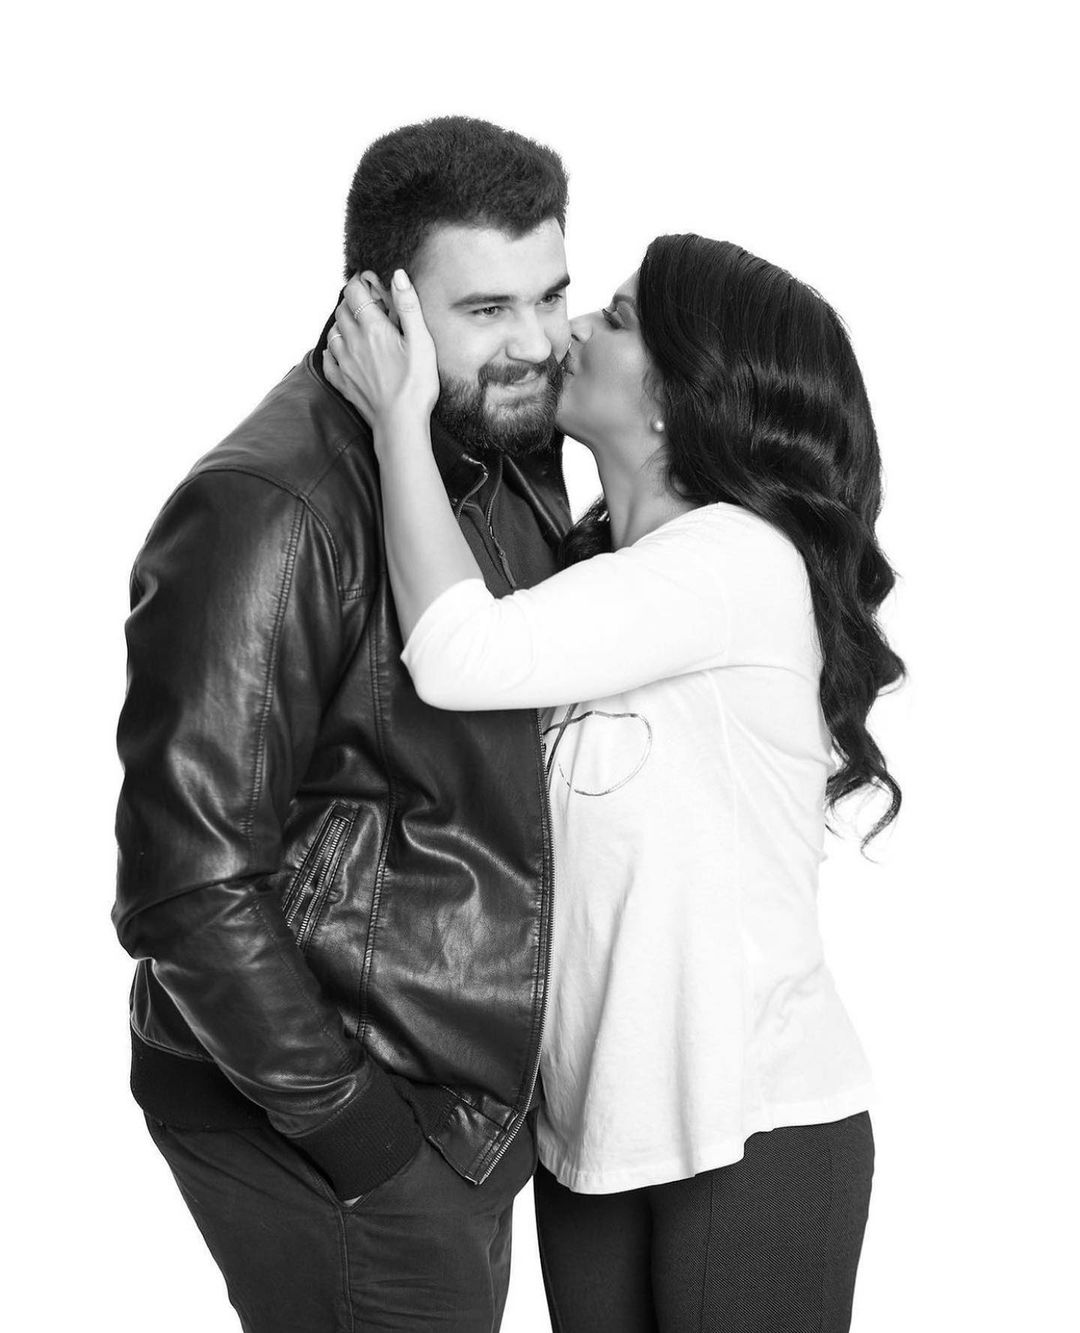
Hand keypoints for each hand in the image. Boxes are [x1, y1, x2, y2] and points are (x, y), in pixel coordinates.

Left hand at [322, 271, 438, 431]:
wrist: (400, 423)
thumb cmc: (415, 386)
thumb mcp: (422, 342)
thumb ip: (409, 306)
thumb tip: (398, 276)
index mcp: (373, 329)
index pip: (354, 292)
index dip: (359, 282)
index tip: (367, 282)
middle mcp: (353, 342)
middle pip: (341, 310)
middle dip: (351, 302)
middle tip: (366, 304)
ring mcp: (345, 363)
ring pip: (333, 332)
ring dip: (342, 324)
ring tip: (356, 326)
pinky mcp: (342, 382)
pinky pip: (328, 359)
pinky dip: (332, 349)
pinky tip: (341, 351)